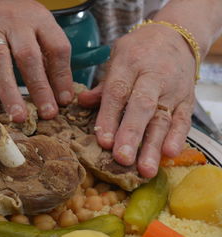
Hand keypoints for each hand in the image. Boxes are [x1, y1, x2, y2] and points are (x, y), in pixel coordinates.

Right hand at [0, 0, 74, 121]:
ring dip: (9, 91)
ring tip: (18, 116)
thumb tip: (62, 97)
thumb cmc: (17, 20)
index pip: (56, 47)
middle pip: (28, 56)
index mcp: (38, 20)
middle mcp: (14, 23)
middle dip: (39, 88)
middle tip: (47, 114)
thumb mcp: (39, 29)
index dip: (62, 76)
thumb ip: (50, 57)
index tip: (64, 101)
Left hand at [79, 24, 195, 177]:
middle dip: (131, 133)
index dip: (109, 117)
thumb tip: (81, 103)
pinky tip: (170, 154)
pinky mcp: (188, 99)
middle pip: (142, 106)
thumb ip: (102, 85)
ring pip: (163, 118)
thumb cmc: (138, 52)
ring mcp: (173, 88)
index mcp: (129, 63)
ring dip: (153, 145)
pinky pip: (184, 119)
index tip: (103, 141)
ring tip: (145, 169)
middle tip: (121, 159)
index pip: (117, 92)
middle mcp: (153, 75)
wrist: (175, 36)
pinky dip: (178, 137)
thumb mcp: (117, 59)